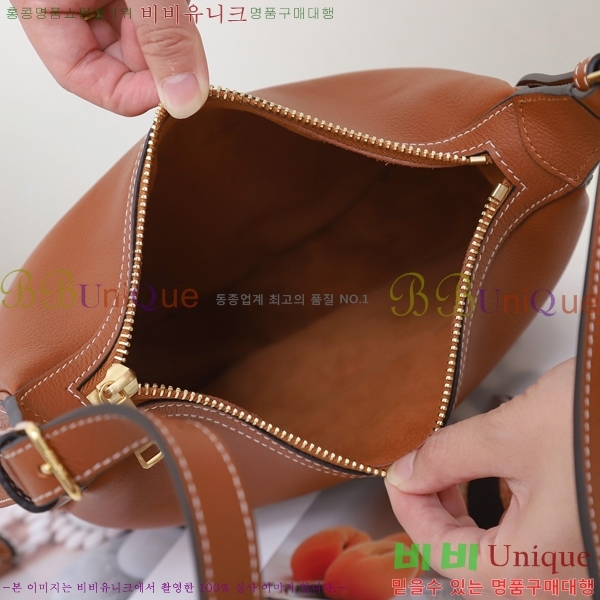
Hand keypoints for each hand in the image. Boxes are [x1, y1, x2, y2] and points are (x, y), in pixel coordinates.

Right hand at [12, 0, 208, 116]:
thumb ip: (162, 34)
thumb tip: (183, 98)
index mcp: (41, 1)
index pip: (80, 76)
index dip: (130, 91)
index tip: (173, 89)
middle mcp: (63, 1)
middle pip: (110, 59)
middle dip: (152, 57)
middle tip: (178, 38)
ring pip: (132, 37)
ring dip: (164, 34)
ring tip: (168, 4)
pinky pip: (144, 14)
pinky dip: (168, 14)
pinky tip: (173, 2)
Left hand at [385, 358, 587, 596]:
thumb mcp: (509, 434)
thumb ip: (446, 456)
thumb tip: (405, 472)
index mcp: (532, 571)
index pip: (441, 552)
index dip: (410, 507)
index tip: (398, 471)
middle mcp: (556, 582)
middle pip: (466, 558)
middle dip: (436, 510)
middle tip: (423, 469)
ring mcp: (573, 567)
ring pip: (494, 552)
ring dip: (464, 511)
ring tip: (453, 469)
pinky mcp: (580, 544)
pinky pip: (525, 542)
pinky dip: (497, 512)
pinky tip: (493, 477)